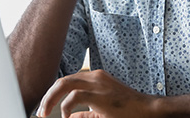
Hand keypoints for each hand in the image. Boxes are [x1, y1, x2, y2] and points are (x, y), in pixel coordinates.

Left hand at [36, 70, 157, 117]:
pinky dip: (66, 106)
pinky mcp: (99, 93)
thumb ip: (87, 114)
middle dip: (47, 96)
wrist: (148, 110)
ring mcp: (97, 83)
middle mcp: (95, 76)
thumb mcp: (103, 112)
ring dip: (50, 99)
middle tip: (40, 112)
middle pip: (62, 80)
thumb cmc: (128, 112)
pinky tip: (66, 116)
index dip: (54, 94)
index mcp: (95, 78)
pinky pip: (74, 96)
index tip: (46, 108)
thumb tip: (71, 117)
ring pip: (64, 84)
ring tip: (44, 113)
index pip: (68, 81)